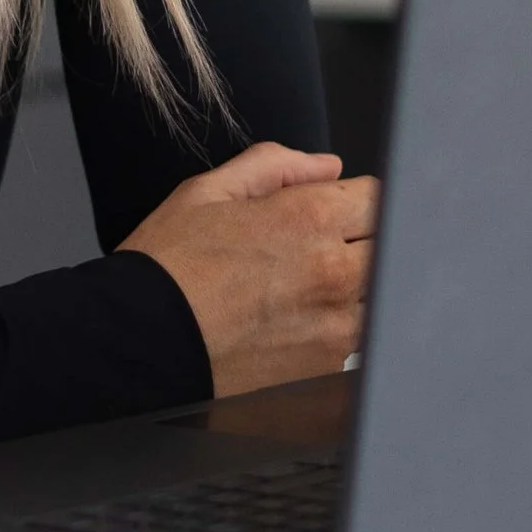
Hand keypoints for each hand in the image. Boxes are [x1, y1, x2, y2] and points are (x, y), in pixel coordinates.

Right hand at [121, 142, 379, 396]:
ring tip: (307, 289)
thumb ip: (274, 167)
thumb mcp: (207, 193)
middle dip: (362, 241)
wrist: (141, 344)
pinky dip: (343, 325)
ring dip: (358, 286)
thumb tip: (327, 167)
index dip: (353, 201)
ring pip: (380, 293)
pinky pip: (361, 336)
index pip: (377, 197)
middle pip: (389, 245)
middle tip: (322, 249)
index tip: (334, 212)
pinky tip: (301, 321)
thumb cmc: (167, 268)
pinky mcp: (329, 364)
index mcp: (309, 218)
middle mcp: (334, 270)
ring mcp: (337, 323)